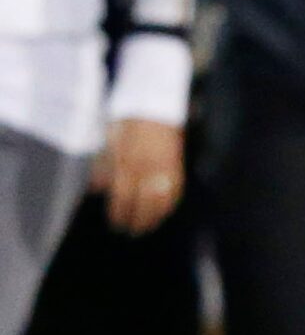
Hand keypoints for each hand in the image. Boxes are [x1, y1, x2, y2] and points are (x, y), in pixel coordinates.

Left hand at [92, 118, 183, 234]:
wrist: (155, 101)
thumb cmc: (128, 119)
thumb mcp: (108, 140)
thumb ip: (102, 165)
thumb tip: (96, 189)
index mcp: (127, 162)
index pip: (122, 198)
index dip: (119, 215)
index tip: (116, 224)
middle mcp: (147, 168)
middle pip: (143, 205)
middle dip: (137, 222)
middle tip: (132, 232)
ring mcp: (165, 168)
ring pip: (162, 202)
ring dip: (155, 218)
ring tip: (148, 227)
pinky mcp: (178, 166)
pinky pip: (176, 192)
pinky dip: (170, 206)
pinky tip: (164, 212)